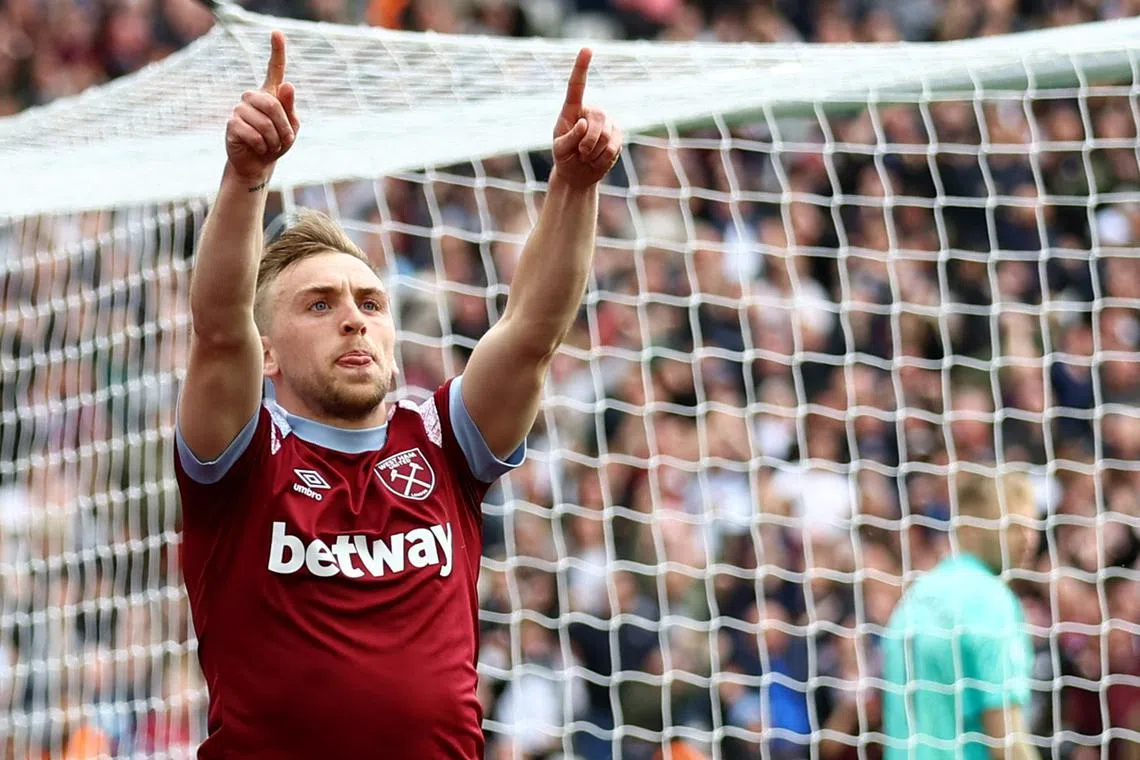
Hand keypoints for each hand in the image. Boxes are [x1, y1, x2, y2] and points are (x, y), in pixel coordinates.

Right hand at [225, 30, 299, 182]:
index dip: (277, 51)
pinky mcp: (232, 123)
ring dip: (273, 138)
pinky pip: (251, 132)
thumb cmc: (277, 143)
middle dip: (283, 125)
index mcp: (271, 95)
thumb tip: (287, 85)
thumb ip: (290, 108)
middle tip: (285, 140)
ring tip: (271, 145)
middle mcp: (253, 97)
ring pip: (262, 120)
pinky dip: (261, 144)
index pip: (275, 70)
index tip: (277, 33)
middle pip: (272, 103)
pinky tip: (259, 147)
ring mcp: (240, 109)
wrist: (259, 164)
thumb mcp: (291, 128)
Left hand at [552, 48, 622, 189]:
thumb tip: (584, 124)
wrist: (578, 174)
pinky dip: (603, 158)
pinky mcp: (618, 135)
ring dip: (594, 152)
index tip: (587, 48)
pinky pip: (614, 146)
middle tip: (580, 153)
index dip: (582, 67)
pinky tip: (596, 159)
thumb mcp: (559, 150)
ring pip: (607, 135)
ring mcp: (607, 122)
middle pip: (599, 118)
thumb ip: (568, 138)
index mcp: (572, 109)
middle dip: (589, 141)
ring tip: (586, 156)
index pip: (577, 85)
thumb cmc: (564, 157)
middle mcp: (592, 111)